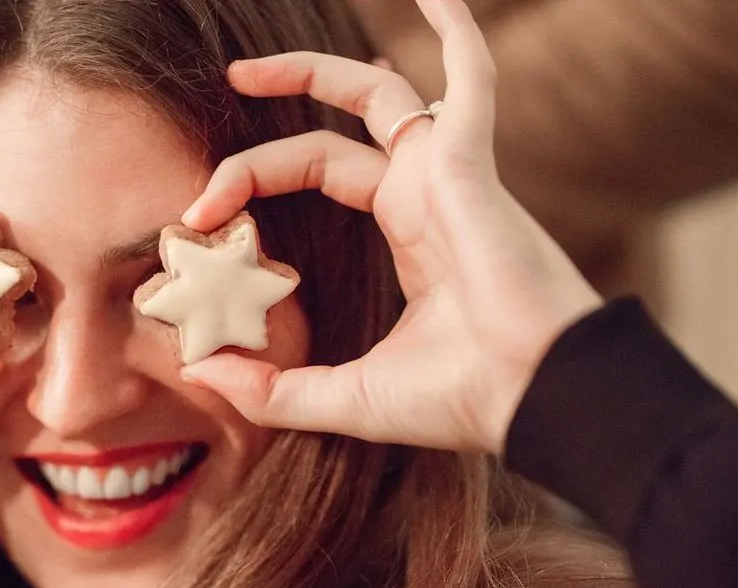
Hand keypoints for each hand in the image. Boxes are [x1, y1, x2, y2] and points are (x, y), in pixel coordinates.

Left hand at [179, 0, 601, 454]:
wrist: (538, 401)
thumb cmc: (462, 400)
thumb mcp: (345, 397)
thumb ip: (272, 389)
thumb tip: (199, 374)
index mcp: (405, 235)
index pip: (322, 176)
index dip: (256, 184)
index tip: (200, 218)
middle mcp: (424, 195)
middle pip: (333, 137)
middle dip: (273, 119)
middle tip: (221, 99)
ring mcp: (449, 175)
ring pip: (381, 95)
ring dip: (315, 71)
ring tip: (246, 69)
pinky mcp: (472, 165)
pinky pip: (473, 81)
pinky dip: (460, 34)